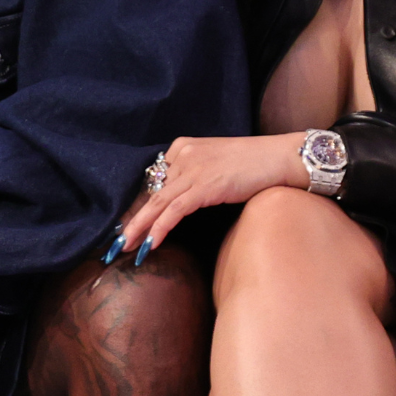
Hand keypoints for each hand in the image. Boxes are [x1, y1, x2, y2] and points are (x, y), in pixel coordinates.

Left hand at [118, 134, 308, 258]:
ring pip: (156, 203)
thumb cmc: (254, 164)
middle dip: (129, 220)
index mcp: (181, 148)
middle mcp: (182, 155)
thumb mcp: (215, 164)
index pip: (152, 181)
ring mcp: (192, 170)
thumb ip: (193, 175)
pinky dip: (159, 228)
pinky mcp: (205, 186)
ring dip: (137, 229)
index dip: (136, 205)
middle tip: (113, 242)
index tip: (123, 225)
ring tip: (124, 248)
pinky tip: (149, 244)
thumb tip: (175, 201)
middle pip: (148, 192)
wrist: (282, 157)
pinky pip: (174, 211)